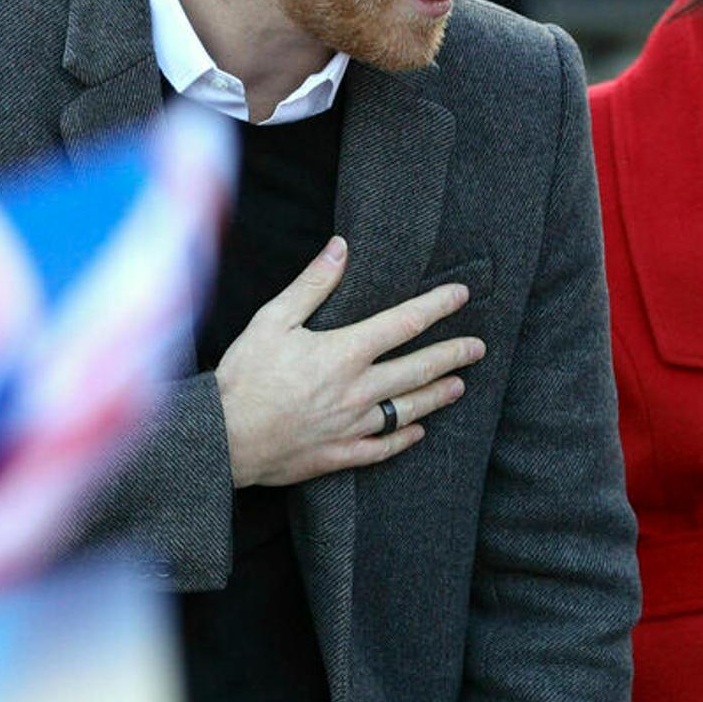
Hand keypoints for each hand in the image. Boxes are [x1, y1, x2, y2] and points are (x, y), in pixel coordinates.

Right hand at [216, 236, 483, 486]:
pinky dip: (404, 438)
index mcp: (345, 352)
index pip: (405, 323)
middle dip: (453, 355)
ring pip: (408, 409)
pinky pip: (383, 447)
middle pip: (419, 368)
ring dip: (437, 395)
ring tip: (460, 386)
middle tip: (478, 348)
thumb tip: (341, 247)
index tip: (461, 295)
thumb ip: (312, 285)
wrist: (224, 437)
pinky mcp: (340, 454)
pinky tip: (418, 432)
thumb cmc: (244, 376)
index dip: (437, 306)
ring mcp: (353, 425)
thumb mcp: (272, 320)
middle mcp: (358, 389)